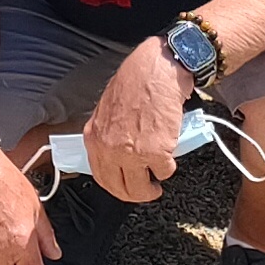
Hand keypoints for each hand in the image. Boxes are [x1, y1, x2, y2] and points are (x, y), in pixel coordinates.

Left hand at [82, 41, 194, 203]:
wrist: (156, 70)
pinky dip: (168, 166)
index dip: (116, 186)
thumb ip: (108, 135)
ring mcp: (132, 153)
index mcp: (95, 137)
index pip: (100, 176)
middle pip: (120, 189)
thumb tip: (117, 156)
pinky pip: (164, 172)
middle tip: (146, 190)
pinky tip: (169, 153)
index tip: (125, 187)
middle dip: (135, 194)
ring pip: (141, 189)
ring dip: (151, 187)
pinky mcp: (156, 152)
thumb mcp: (108, 110)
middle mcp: (110, 148)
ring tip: (157, 178)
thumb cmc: (135, 83)